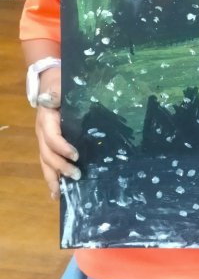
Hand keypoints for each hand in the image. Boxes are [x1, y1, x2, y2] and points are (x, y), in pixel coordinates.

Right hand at [35, 66, 79, 199]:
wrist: (50, 83)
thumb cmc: (59, 85)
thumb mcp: (60, 86)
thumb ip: (57, 94)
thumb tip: (54, 99)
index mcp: (46, 119)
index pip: (52, 137)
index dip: (62, 147)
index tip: (76, 155)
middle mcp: (42, 132)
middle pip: (47, 154)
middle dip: (60, 167)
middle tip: (77, 175)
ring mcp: (43, 140)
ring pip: (44, 163)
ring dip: (52, 179)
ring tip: (58, 195)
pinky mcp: (48, 145)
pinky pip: (47, 163)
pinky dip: (51, 178)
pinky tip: (56, 192)